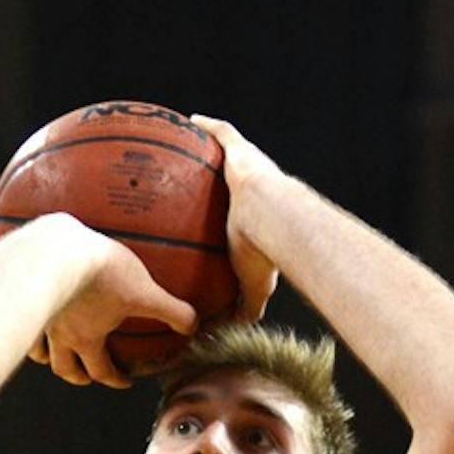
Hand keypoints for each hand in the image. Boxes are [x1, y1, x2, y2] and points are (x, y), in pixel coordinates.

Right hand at [25, 219, 196, 387]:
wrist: (57, 248)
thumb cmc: (101, 271)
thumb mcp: (145, 291)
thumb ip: (171, 310)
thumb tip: (193, 326)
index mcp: (88, 338)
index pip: (101, 370)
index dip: (115, 379)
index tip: (126, 380)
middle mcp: (61, 334)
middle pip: (66, 368)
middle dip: (79, 376)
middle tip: (88, 375)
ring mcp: (40, 317)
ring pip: (40, 350)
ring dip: (50, 357)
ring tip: (56, 354)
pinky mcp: (24, 295)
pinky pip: (24, 320)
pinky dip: (29, 330)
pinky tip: (34, 321)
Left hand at [191, 114, 280, 322]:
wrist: (274, 219)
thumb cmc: (266, 252)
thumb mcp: (252, 287)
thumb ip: (243, 308)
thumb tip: (222, 333)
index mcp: (255, 218)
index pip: (239, 213)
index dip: (229, 211)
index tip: (212, 216)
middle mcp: (253, 191)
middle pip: (231, 181)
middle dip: (220, 177)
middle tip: (192, 181)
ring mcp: (249, 168)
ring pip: (226, 152)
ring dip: (211, 145)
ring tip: (180, 145)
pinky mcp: (242, 150)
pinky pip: (223, 132)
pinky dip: (209, 124)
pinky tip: (190, 120)